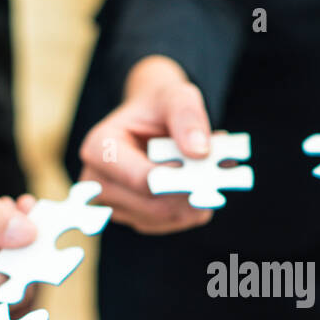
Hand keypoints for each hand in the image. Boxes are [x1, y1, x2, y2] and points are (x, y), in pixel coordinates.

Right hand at [77, 55, 215, 233]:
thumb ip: (188, 118)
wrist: (152, 117)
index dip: (177, 180)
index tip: (205, 171)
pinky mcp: (133, 217)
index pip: (140, 180)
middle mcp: (98, 182)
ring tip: (210, 174)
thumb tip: (200, 152)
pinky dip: (192, 208)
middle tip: (222, 176)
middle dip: (190, 193)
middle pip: (153, 206)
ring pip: (164, 219)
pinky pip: (170, 223)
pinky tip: (199, 186)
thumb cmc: (160, 105)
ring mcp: (113, 204)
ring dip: (194, 201)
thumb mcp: (177, 96)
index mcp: (100, 148)